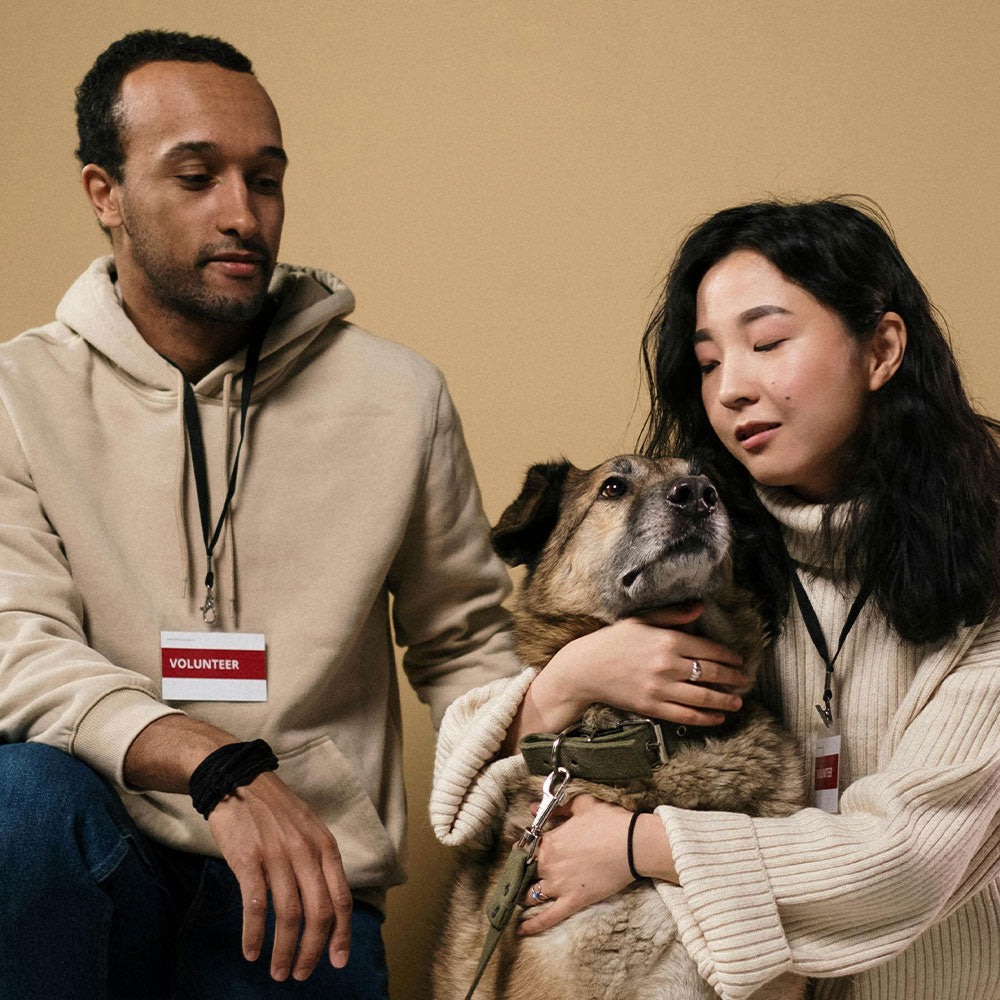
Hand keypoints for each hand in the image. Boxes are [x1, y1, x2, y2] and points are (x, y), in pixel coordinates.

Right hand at [208, 771, 352, 981]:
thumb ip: (320, 862)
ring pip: (288, 914)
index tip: (338, 961)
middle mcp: (306, 851)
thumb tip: (327, 906)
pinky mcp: (248, 859)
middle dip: (313, 950)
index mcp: (325, 845)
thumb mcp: (310, 828)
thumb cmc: (275, 809)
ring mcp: (277, 854)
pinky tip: (252, 952)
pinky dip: (254, 935)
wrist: (238, 779)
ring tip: (277, 971)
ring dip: (283, 950)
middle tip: (301, 974)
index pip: (341, 898)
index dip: (342, 934)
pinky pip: (255, 905)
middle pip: (318, 913)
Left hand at [518, 795, 634, 935]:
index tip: (523, 849)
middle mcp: (549, 865)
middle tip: (520, 873)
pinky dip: (534, 924)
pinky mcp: (574, 901)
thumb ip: (557, 807)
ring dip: (522, 896)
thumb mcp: (582, 805)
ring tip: (517, 897)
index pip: (525, 847)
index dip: (522, 848)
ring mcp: (560, 886)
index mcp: (549, 842)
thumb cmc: (609, 822)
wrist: (634, 845)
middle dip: (519, 872)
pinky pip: (549, 917)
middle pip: (524, 872)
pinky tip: (521, 929)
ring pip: (531, 895)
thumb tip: (533, 807)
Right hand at [533, 604, 747, 730]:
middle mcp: (667, 664)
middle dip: (732, 678)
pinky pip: (686, 716)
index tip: (739, 661)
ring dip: (724, 700)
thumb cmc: (614, 641)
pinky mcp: (652, 707)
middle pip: (711, 673)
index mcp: (668, 640)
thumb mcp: (642, 620)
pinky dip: (705, 718)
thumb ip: (673, 615)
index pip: (709, 649)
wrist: (586, 668)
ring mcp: (660, 688)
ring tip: (737, 701)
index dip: (728, 656)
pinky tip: (717, 717)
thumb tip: (700, 608)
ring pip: (702, 697)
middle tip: (744, 681)